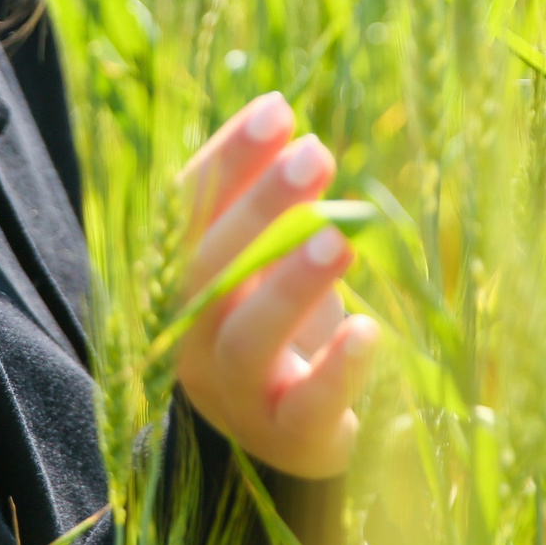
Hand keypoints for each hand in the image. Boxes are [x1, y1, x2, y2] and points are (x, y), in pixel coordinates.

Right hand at [171, 91, 378, 479]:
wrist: (288, 434)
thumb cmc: (276, 323)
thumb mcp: (261, 260)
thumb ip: (262, 200)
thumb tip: (278, 110)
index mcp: (176, 285)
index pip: (186, 213)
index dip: (229, 160)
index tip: (279, 108)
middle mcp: (190, 339)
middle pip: (209, 270)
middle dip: (261, 208)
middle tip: (316, 154)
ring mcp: (236, 394)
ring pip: (247, 338)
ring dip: (291, 284)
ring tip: (340, 236)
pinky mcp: (288, 436)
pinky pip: (306, 406)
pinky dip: (336, 369)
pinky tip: (369, 330)